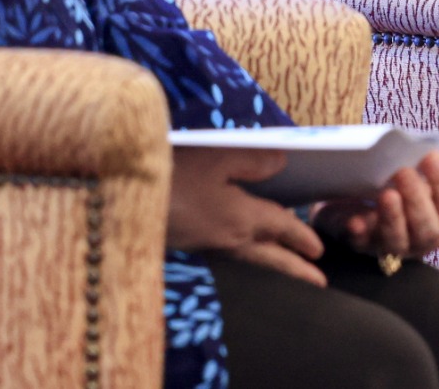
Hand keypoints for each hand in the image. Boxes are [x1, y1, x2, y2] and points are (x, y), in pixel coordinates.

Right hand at [166, 146, 328, 285]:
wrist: (118, 203)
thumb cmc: (171, 175)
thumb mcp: (217, 157)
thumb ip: (253, 160)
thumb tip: (282, 165)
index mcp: (240, 219)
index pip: (281, 229)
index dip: (302, 238)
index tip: (320, 251)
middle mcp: (226, 240)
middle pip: (269, 257)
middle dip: (295, 269)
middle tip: (317, 281)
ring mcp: (204, 246)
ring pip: (248, 258)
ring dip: (271, 263)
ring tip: (285, 266)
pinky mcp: (185, 244)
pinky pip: (227, 254)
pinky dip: (245, 254)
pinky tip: (240, 246)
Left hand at [317, 149, 438, 259]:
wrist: (367, 210)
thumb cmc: (403, 188)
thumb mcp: (420, 176)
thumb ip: (432, 164)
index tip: (430, 156)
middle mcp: (423, 238)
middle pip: (427, 229)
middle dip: (416, 200)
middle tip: (403, 172)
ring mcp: (394, 247)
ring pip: (398, 241)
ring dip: (393, 217)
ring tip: (386, 194)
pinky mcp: (365, 247)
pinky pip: (363, 244)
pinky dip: (361, 232)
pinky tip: (356, 221)